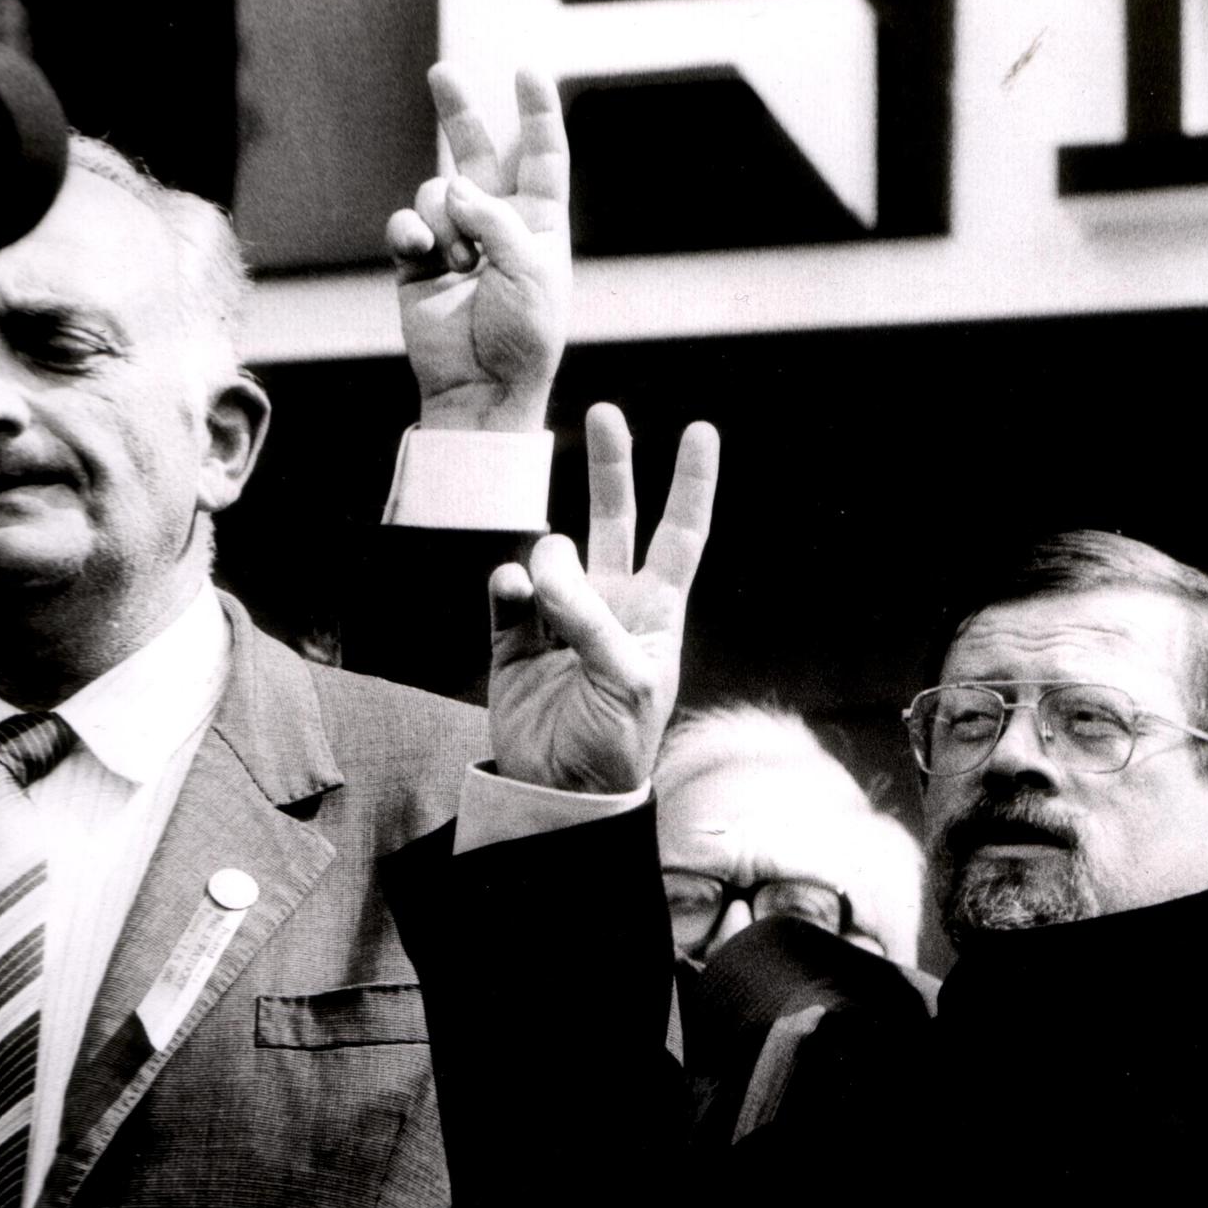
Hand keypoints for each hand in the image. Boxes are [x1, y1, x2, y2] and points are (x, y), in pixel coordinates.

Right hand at [386, 64, 571, 433]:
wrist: (482, 386)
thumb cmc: (521, 335)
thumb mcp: (529, 271)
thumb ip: (495, 218)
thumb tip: (453, 186)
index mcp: (540, 224)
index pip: (542, 157)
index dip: (536, 114)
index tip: (529, 71)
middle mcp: (498, 224)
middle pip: (477, 154)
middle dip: (459, 115)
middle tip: (442, 74)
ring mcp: (456, 240)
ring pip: (437, 191)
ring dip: (446, 221)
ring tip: (460, 264)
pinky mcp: (419, 261)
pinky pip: (407, 223)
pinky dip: (412, 233)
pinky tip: (422, 254)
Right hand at [488, 404, 719, 792]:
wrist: (560, 792)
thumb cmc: (617, 742)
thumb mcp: (627, 682)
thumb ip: (591, 619)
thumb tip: (544, 562)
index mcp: (655, 610)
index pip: (680, 535)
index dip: (692, 485)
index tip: (701, 431)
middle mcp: (609, 602)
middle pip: (614, 518)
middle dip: (611, 467)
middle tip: (605, 415)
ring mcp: (558, 615)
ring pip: (550, 553)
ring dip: (548, 559)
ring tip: (544, 592)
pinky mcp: (511, 636)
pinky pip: (506, 591)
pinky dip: (507, 585)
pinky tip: (511, 591)